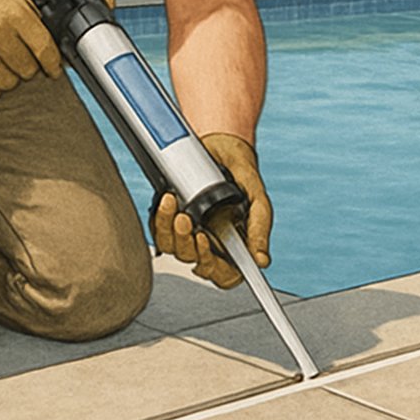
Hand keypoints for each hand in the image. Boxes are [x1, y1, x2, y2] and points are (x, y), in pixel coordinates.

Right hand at [0, 0, 61, 101]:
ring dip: (6, 78)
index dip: (52, 63)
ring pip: (10, 84)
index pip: (45, 47)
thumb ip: (29, 11)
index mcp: (13, 11)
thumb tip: (52, 36)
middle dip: (25, 67)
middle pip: (28, 70)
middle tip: (13, 58)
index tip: (52, 69)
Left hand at [152, 132, 270, 288]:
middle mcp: (209, 241)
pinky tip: (168, 199)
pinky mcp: (168, 217)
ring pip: (172, 248)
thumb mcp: (257, 199)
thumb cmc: (241, 174)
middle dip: (187, 244)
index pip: (224, 275)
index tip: (206, 244)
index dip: (214, 270)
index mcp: (233, 244)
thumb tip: (261, 260)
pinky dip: (159, 217)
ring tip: (176, 206)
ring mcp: (187, 230)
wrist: (220, 145)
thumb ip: (260, 228)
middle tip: (189, 219)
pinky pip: (157, 230)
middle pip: (193, 261)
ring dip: (170, 230)